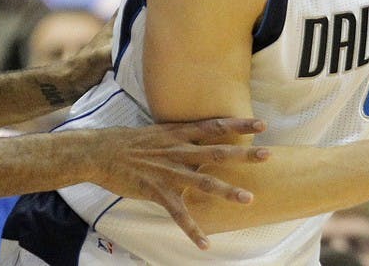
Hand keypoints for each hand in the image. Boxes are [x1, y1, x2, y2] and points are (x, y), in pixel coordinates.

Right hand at [82, 118, 269, 249]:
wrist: (100, 152)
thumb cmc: (129, 142)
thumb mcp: (159, 132)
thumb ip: (181, 135)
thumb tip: (199, 135)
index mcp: (179, 133)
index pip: (214, 126)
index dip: (238, 125)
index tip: (262, 124)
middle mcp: (178, 150)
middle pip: (216, 152)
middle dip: (243, 154)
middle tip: (268, 155)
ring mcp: (168, 171)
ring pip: (203, 182)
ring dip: (227, 192)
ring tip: (249, 199)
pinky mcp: (157, 191)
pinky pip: (179, 214)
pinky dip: (192, 230)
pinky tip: (206, 244)